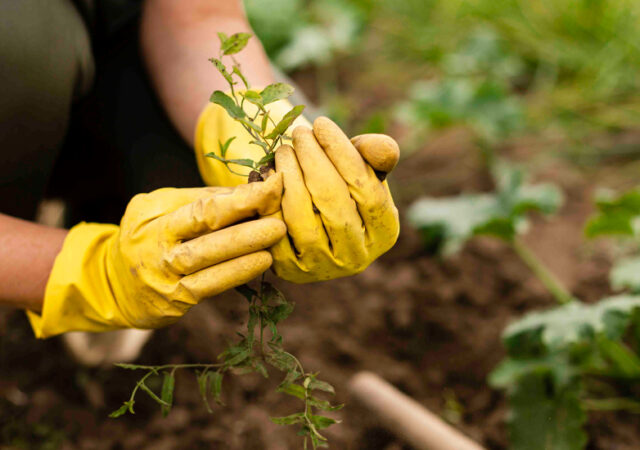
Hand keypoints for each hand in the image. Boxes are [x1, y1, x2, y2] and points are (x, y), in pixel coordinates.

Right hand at [28, 175, 285, 336]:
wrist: (110, 285)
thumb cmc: (146, 239)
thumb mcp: (160, 210)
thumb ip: (199, 200)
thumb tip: (248, 190)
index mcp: (153, 214)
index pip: (201, 203)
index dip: (239, 195)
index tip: (273, 185)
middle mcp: (155, 243)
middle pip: (203, 227)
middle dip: (244, 217)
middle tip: (278, 212)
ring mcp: (162, 275)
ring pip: (206, 258)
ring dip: (245, 246)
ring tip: (275, 234)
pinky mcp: (172, 301)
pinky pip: (209, 286)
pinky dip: (237, 273)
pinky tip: (261, 262)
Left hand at [268, 117, 399, 282]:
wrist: (309, 218)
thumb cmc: (341, 184)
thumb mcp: (362, 166)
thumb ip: (376, 154)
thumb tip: (384, 150)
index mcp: (385, 232)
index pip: (368, 190)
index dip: (343, 154)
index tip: (322, 123)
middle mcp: (357, 257)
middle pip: (334, 203)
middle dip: (313, 160)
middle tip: (299, 133)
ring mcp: (322, 268)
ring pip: (303, 219)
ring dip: (290, 177)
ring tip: (284, 150)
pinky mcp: (290, 271)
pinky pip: (276, 231)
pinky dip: (270, 201)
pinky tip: (269, 175)